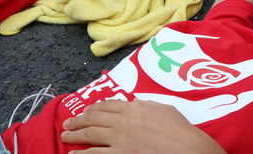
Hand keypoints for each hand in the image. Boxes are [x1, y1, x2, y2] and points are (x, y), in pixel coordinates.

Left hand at [61, 99, 225, 153]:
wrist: (186, 149)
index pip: (107, 106)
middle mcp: (123, 122)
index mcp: (134, 108)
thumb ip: (146, 105)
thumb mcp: (163, 109)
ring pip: (90, 135)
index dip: (94, 108)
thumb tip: (134, 104)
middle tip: (68, 122)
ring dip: (75, 134)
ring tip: (65, 135)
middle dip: (78, 120)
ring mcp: (119, 139)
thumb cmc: (179, 129)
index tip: (86, 110)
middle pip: (94, 118)